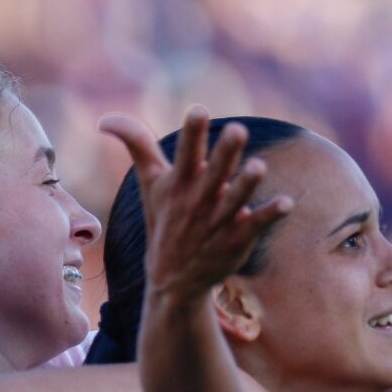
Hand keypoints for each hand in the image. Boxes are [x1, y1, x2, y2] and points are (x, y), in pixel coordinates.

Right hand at [98, 108, 291, 305]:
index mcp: (180, 184)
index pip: (186, 154)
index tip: (197, 110)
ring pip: (235, 200)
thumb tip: (104, 119)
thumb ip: (136, 145)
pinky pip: (256, 224)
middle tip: (237, 130)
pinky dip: (270, 214)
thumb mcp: (149, 184)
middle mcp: (199, 201)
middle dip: (225, 153)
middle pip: (214, 173)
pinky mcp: (237, 239)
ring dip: (246, 185)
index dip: (193, 134)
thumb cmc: (165, 220)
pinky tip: (287, 203)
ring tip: (259, 167)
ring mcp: (219, 222)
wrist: (173, 280)